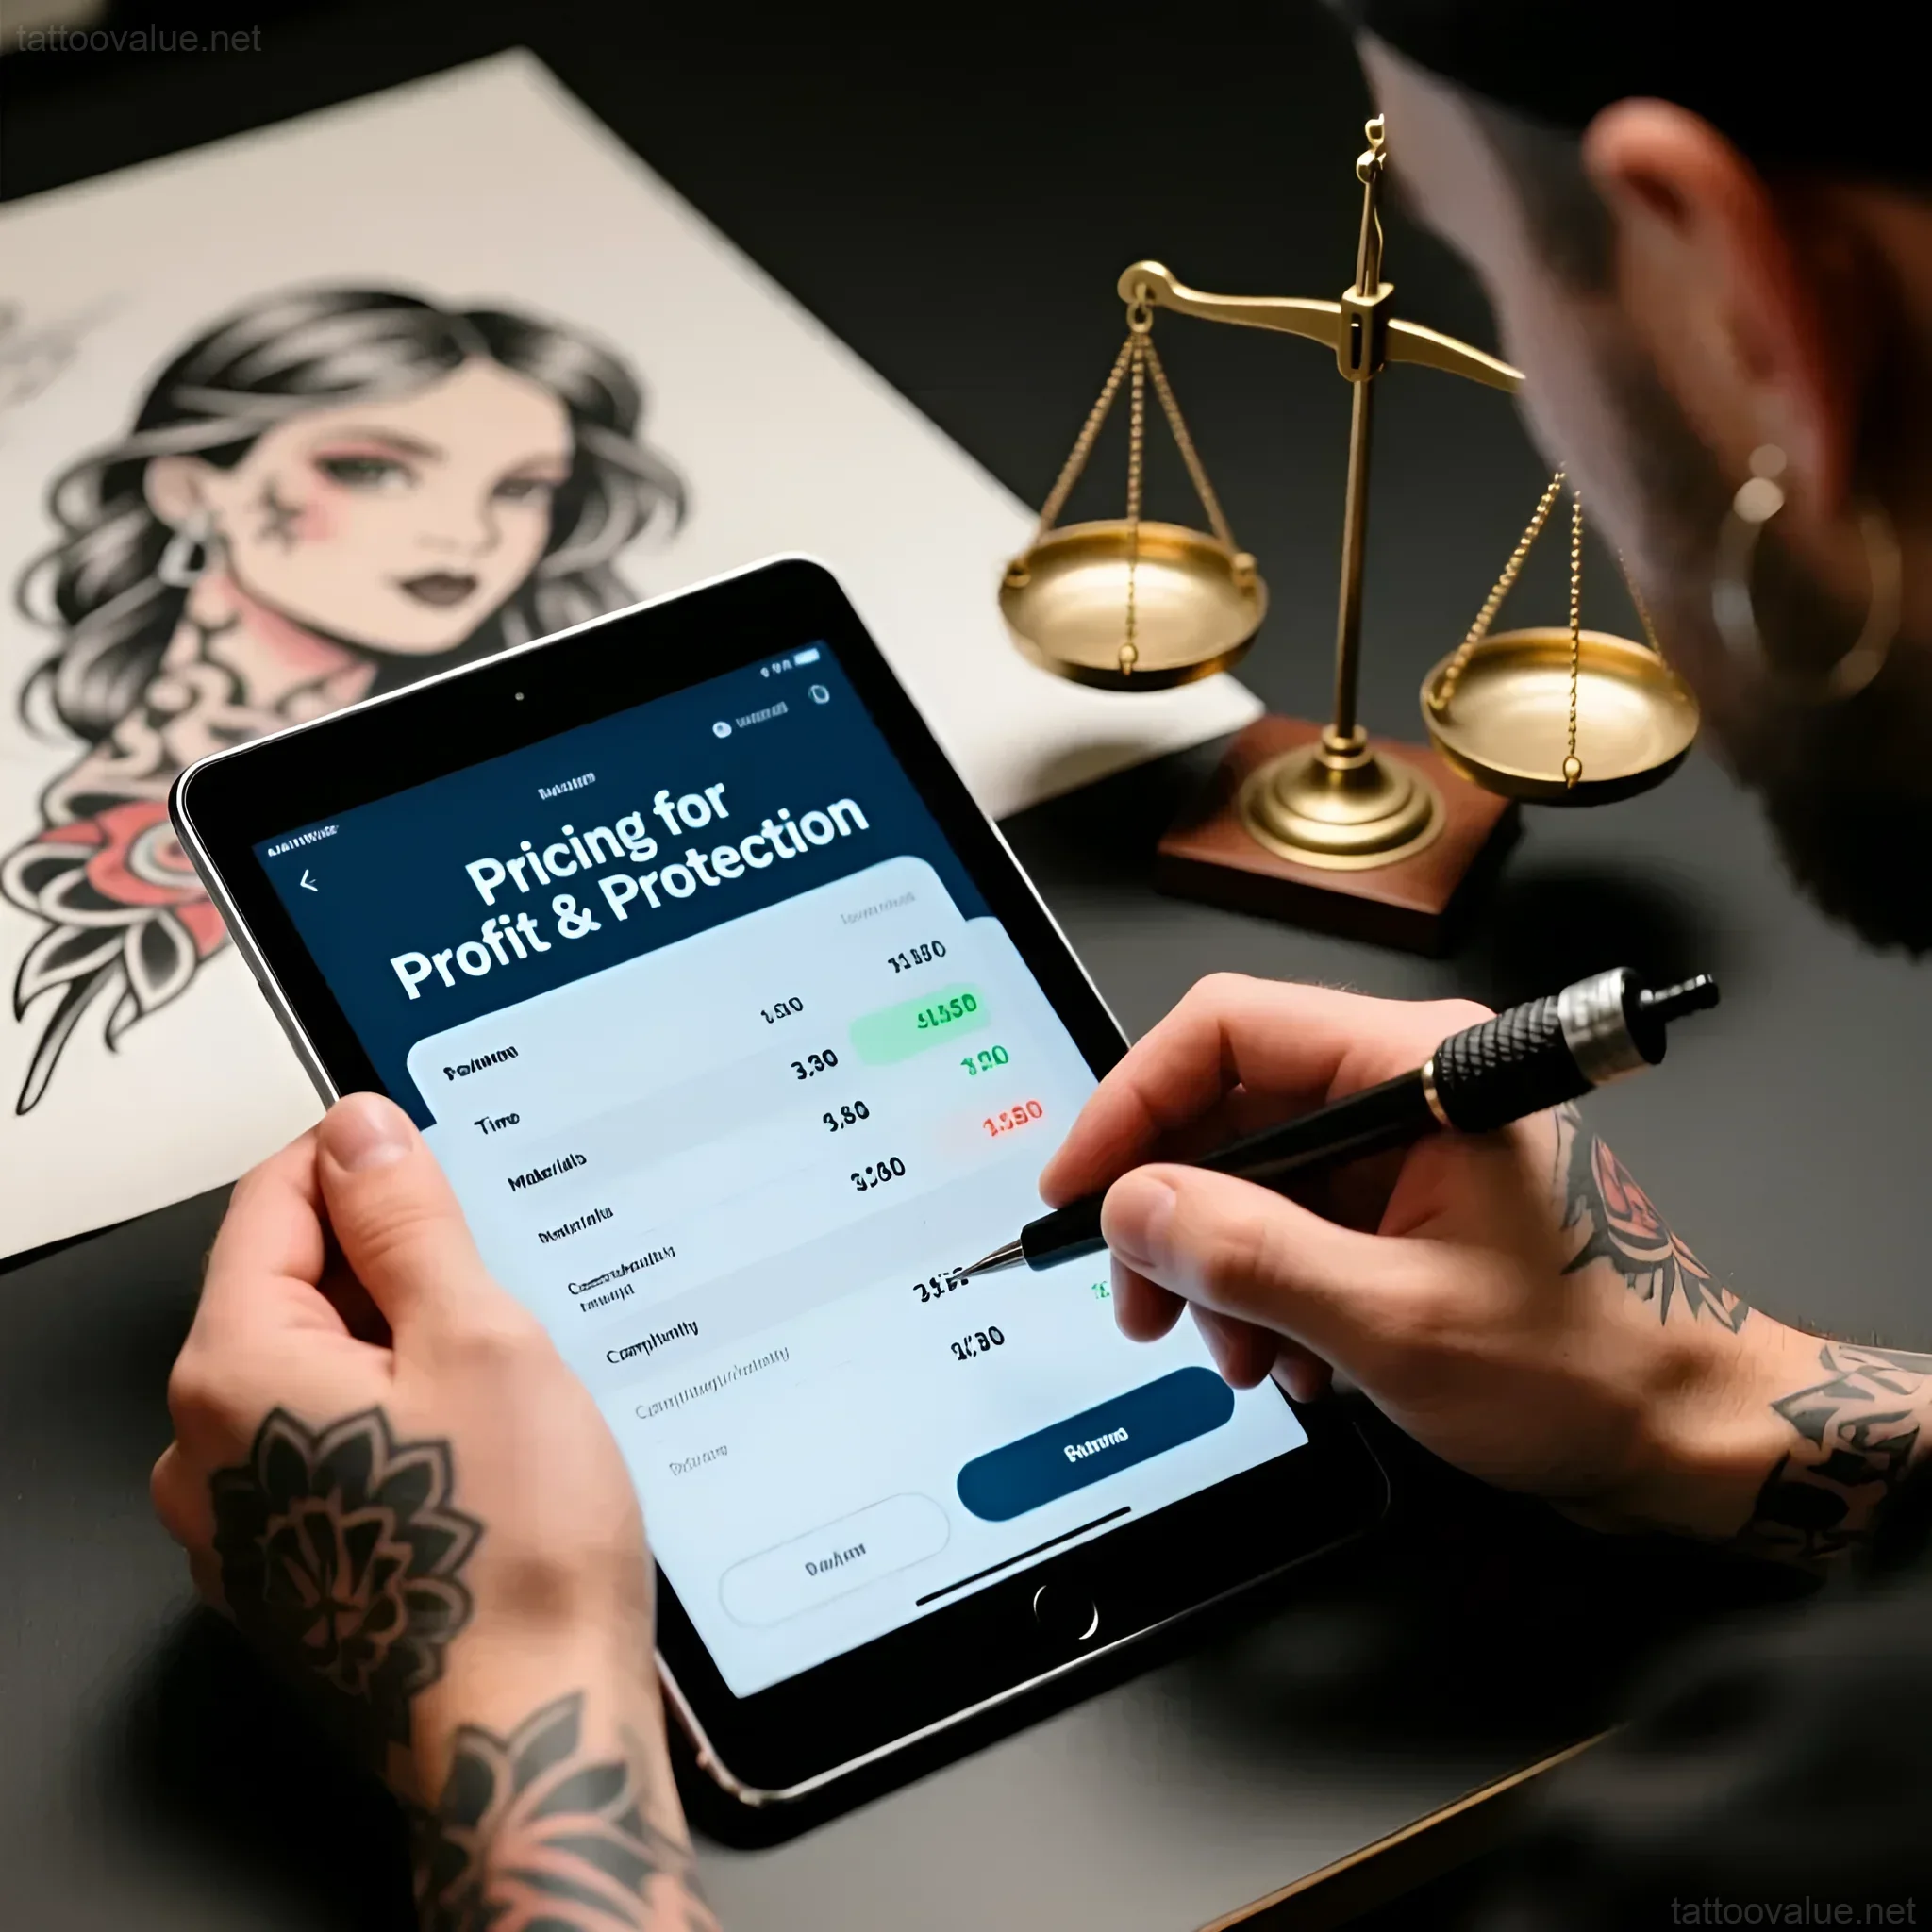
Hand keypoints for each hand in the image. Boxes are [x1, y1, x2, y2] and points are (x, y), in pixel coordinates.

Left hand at [152, 1094, 717, 1929]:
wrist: (526, 1732)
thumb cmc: (508, 1557)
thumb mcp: (477, 1339)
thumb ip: (408, 1225)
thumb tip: (363, 1136)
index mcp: (234, 1370)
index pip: (274, 1200)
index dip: (364, 1157)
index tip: (436, 1151)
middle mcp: (206, 1448)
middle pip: (291, 1284)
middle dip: (395, 1261)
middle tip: (502, 1278)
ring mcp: (242, 1519)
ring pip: (319, 1369)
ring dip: (404, 1344)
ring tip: (507, 1375)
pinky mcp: (290, 1569)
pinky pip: (331, 1446)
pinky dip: (399, 1419)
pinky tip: (483, 1447)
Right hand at [1041, 975, 1914, 1558]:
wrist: (1682, 1436)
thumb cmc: (1586, 1368)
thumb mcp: (1394, 1322)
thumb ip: (1251, 1256)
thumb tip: (1135, 1206)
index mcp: (1423, 1066)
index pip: (1228, 1028)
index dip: (1132, 1102)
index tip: (1081, 1187)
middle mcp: (1413, 1086)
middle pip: (1229, 1107)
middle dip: (1174, 1215)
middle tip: (1145, 1304)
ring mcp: (1409, 1146)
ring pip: (1251, 1175)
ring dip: (1221, 1270)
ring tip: (1243, 1357)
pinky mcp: (1405, 1202)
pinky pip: (1292, 1223)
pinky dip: (1267, 1293)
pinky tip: (1293, 1361)